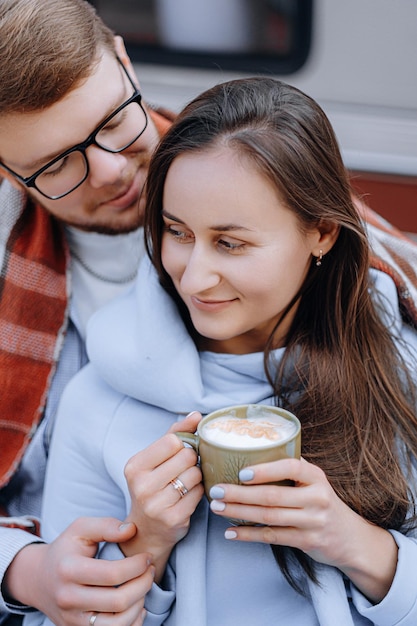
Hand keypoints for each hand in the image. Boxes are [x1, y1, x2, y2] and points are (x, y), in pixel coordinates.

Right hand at [4, 517, 153, 625]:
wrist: (39, 578)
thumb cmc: (66, 550)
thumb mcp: (80, 528)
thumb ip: (106, 526)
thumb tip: (131, 530)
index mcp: (69, 570)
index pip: (113, 573)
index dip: (138, 566)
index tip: (147, 557)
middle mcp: (68, 598)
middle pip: (118, 601)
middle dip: (143, 585)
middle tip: (150, 572)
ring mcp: (72, 619)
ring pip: (117, 624)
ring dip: (139, 605)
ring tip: (142, 588)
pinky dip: (131, 623)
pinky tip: (135, 606)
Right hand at [122, 412, 203, 580]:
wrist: (146, 530)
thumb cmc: (153, 485)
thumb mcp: (155, 458)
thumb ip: (175, 433)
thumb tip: (197, 415)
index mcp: (134, 466)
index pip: (172, 441)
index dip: (182, 445)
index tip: (179, 453)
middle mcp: (141, 486)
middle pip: (186, 457)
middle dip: (191, 461)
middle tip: (184, 469)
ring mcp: (156, 505)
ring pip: (195, 475)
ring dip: (196, 477)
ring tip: (186, 483)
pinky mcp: (172, 519)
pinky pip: (199, 494)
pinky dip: (198, 492)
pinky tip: (188, 497)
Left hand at [209, 457, 397, 602]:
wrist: (350, 538)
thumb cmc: (322, 502)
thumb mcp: (314, 481)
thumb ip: (292, 468)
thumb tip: (253, 450)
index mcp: (316, 476)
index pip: (290, 467)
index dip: (265, 470)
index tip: (241, 472)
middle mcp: (316, 498)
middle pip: (272, 496)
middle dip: (240, 494)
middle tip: (216, 491)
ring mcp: (313, 522)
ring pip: (269, 517)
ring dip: (239, 513)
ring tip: (217, 508)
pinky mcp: (307, 542)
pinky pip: (272, 537)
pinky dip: (249, 535)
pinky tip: (231, 533)